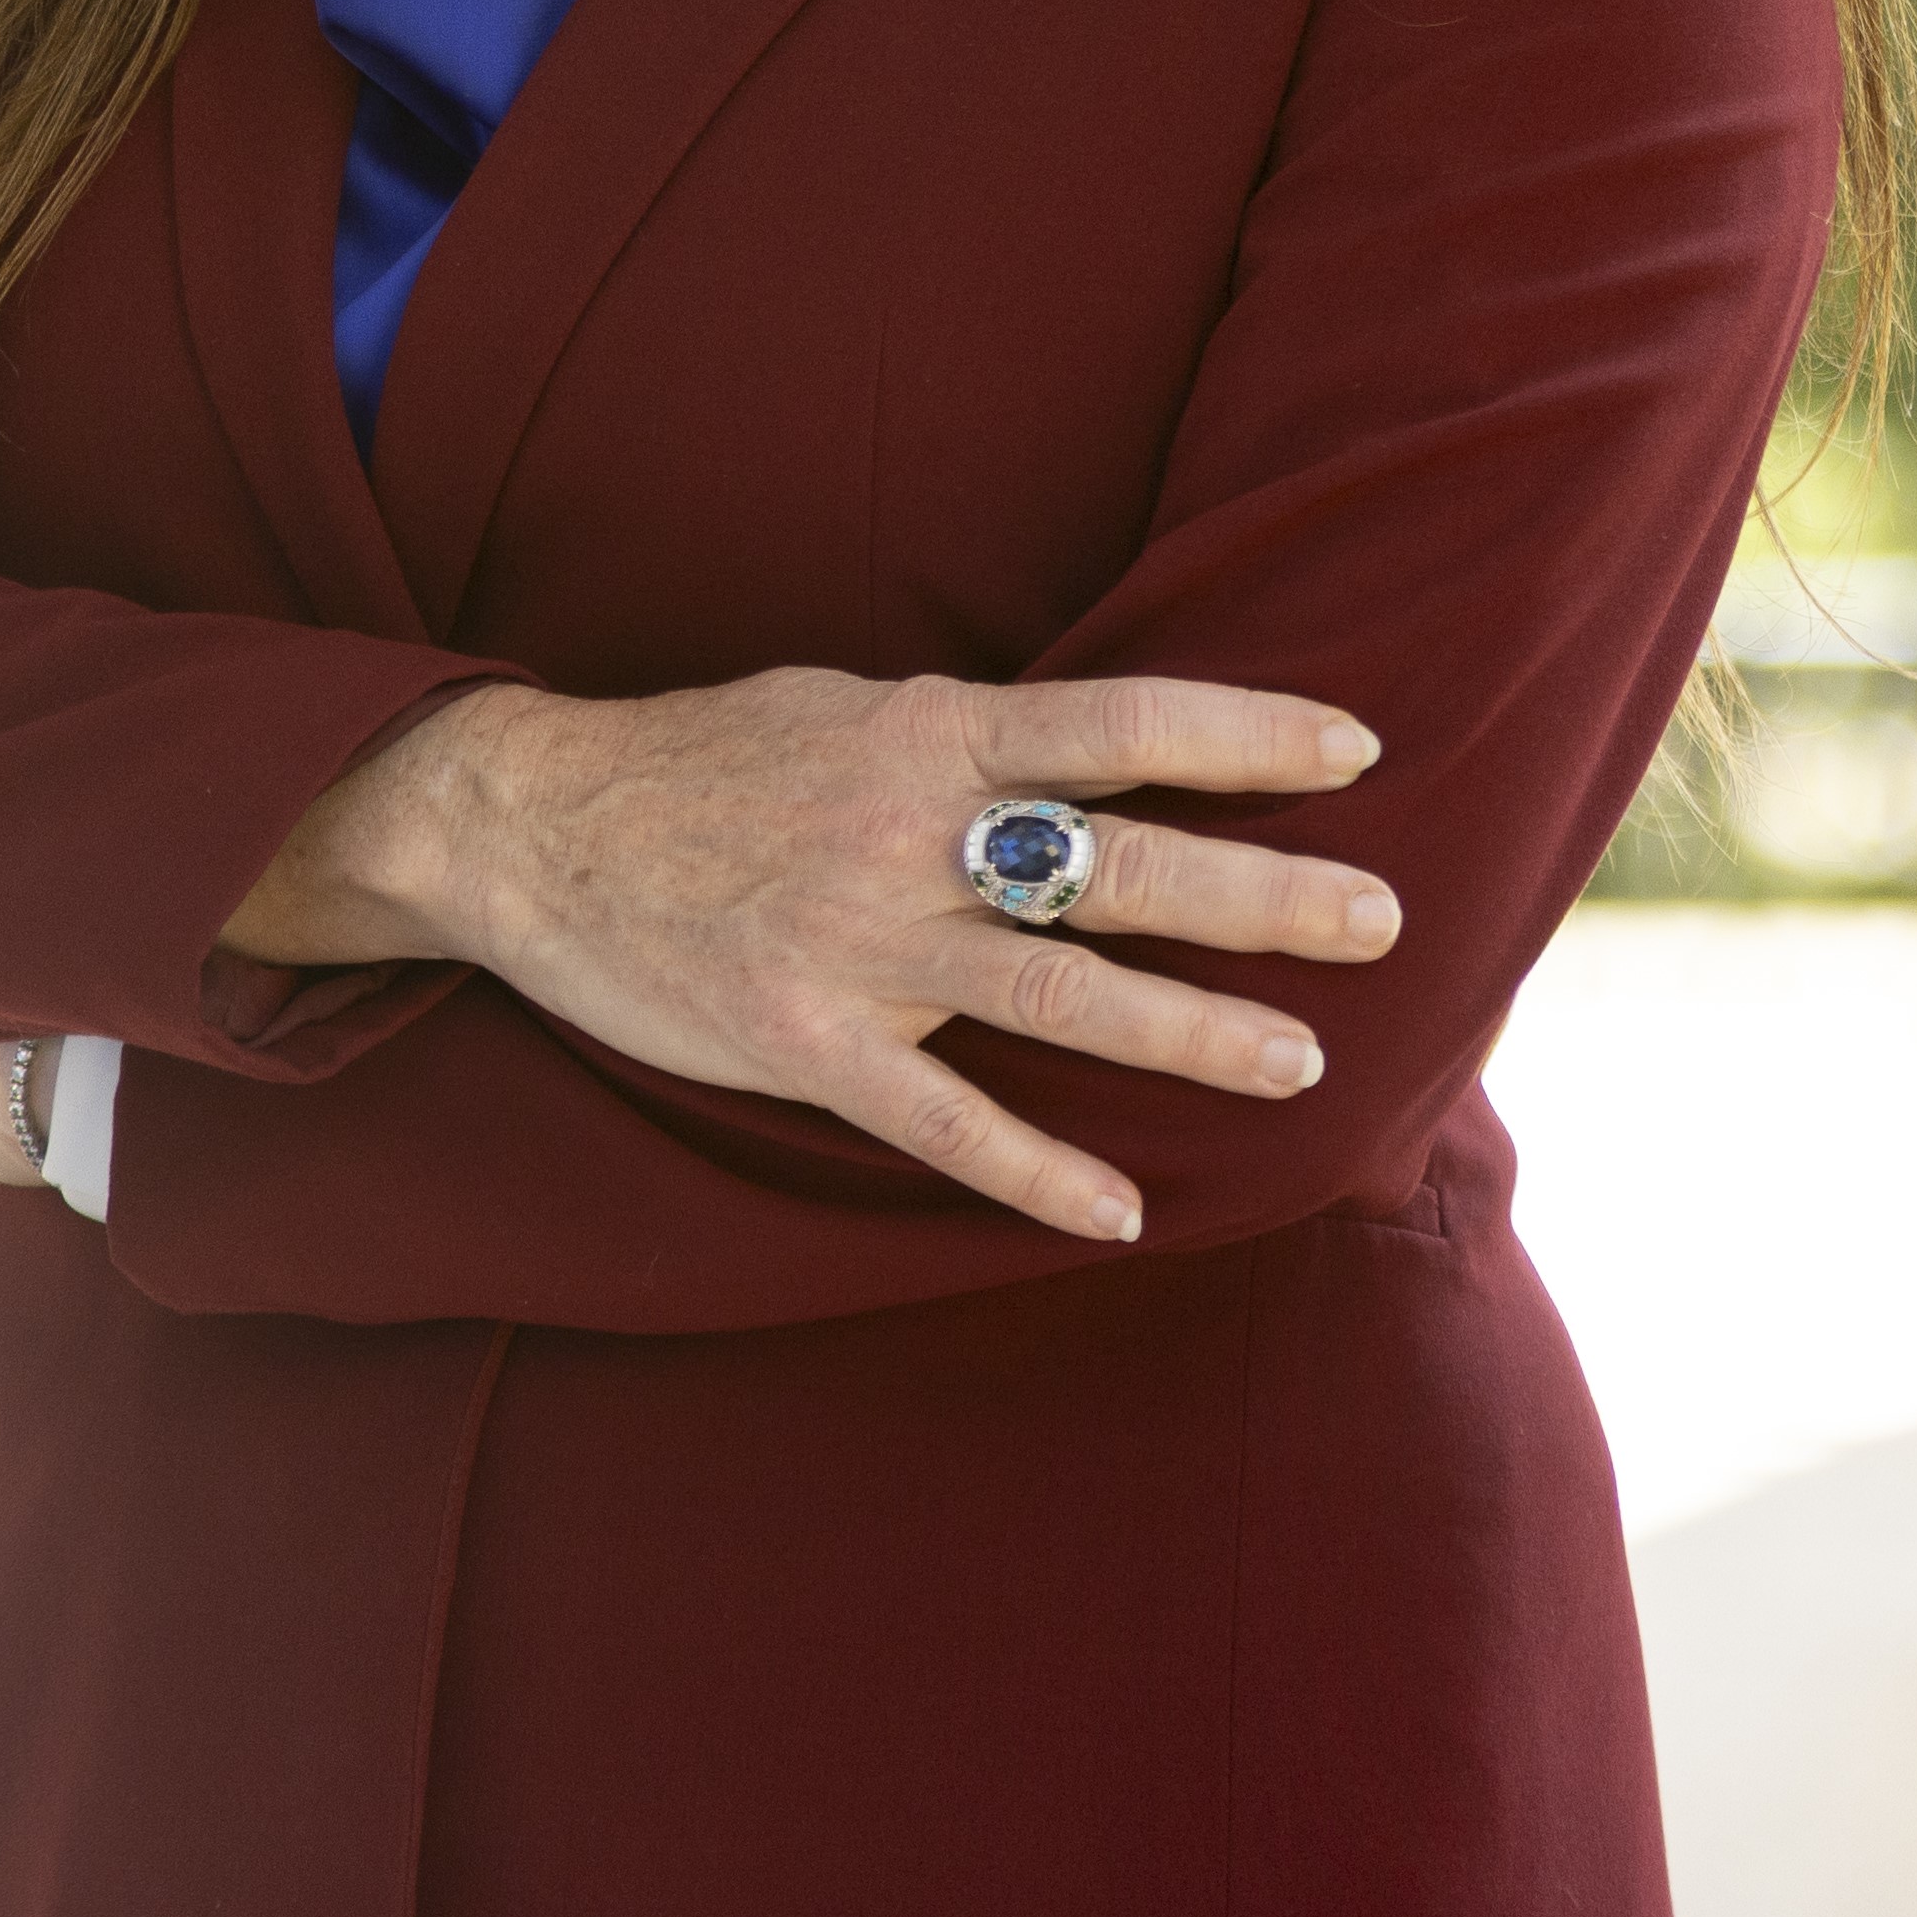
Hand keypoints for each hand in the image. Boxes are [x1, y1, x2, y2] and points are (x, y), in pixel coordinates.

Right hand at [241, 667, 1402, 1249]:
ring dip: (1190, 1032)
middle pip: (1123, 863)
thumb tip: (1086, 745)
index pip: (1120, 722)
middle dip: (1264, 893)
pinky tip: (1122, 1213)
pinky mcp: (802, 1042)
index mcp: (929, 730)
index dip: (1244, 733)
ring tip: (1299, 1063)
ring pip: (1058, 995)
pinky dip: (1036, 1172)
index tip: (1356, 750)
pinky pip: (941, 1121)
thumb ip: (964, 733)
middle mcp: (911, 831)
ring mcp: (859, 942)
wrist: (531, 821)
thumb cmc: (703, 754)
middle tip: (1385, 918)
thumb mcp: (845, 702)